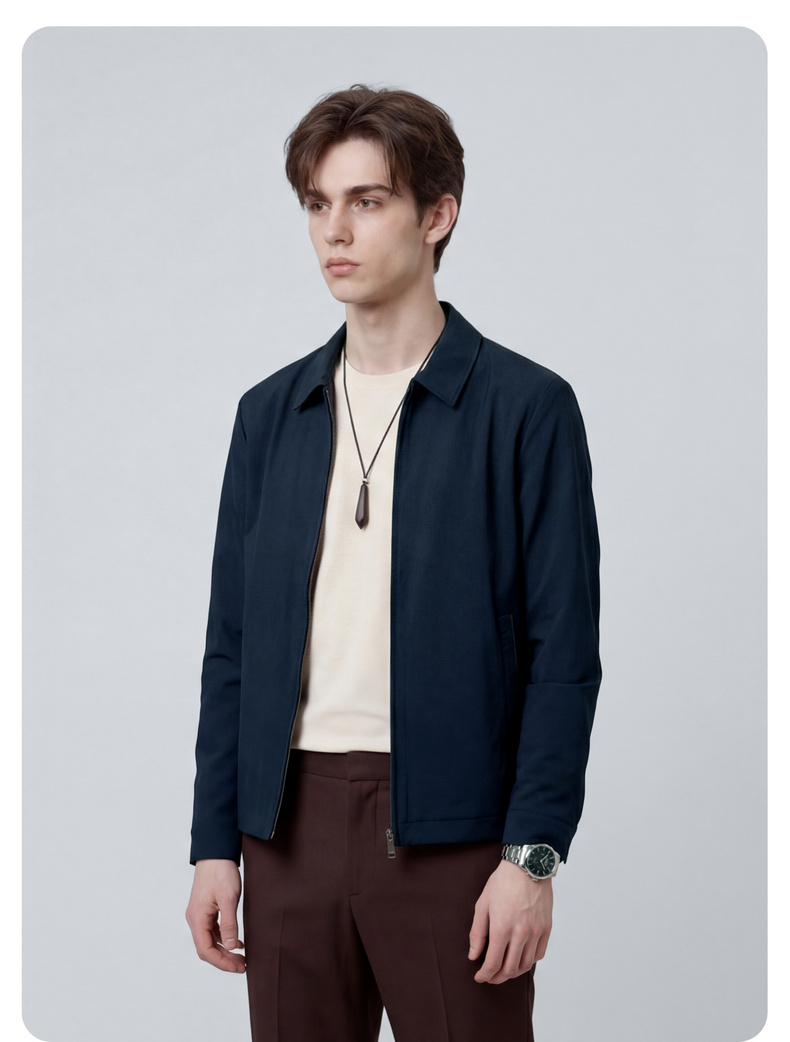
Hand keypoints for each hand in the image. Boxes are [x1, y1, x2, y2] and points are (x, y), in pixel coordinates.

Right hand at [185, 859, 246, 972]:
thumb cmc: (221, 872)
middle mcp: (195, 919)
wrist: (216, 852)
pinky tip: (237, 942)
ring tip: (242, 957)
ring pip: (210, 941)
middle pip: (207, 948)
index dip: (221, 962)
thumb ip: (229, 924)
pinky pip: (212, 930)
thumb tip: (230, 946)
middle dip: (224, 959)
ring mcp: (199, 914)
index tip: (238, 967)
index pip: (205, 950)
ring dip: (225, 951)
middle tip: (243, 965)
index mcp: (197, 918)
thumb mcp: (229, 898)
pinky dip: (224, 939)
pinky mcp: (206, 909)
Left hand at [468, 859, 552, 983]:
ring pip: (525, 965)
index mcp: (502, 928)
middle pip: (510, 969)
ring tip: (504, 970)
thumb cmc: (502, 882)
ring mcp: (536, 932)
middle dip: (497, 977)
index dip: (485, 975)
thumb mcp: (483, 904)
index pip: (493, 963)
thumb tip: (473, 955)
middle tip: (490, 977)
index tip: (479, 977)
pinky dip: (529, 961)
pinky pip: (539, 954)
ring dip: (513, 972)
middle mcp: (520, 933)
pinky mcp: (546, 928)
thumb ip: (477, 932)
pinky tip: (520, 958)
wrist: (527, 866)